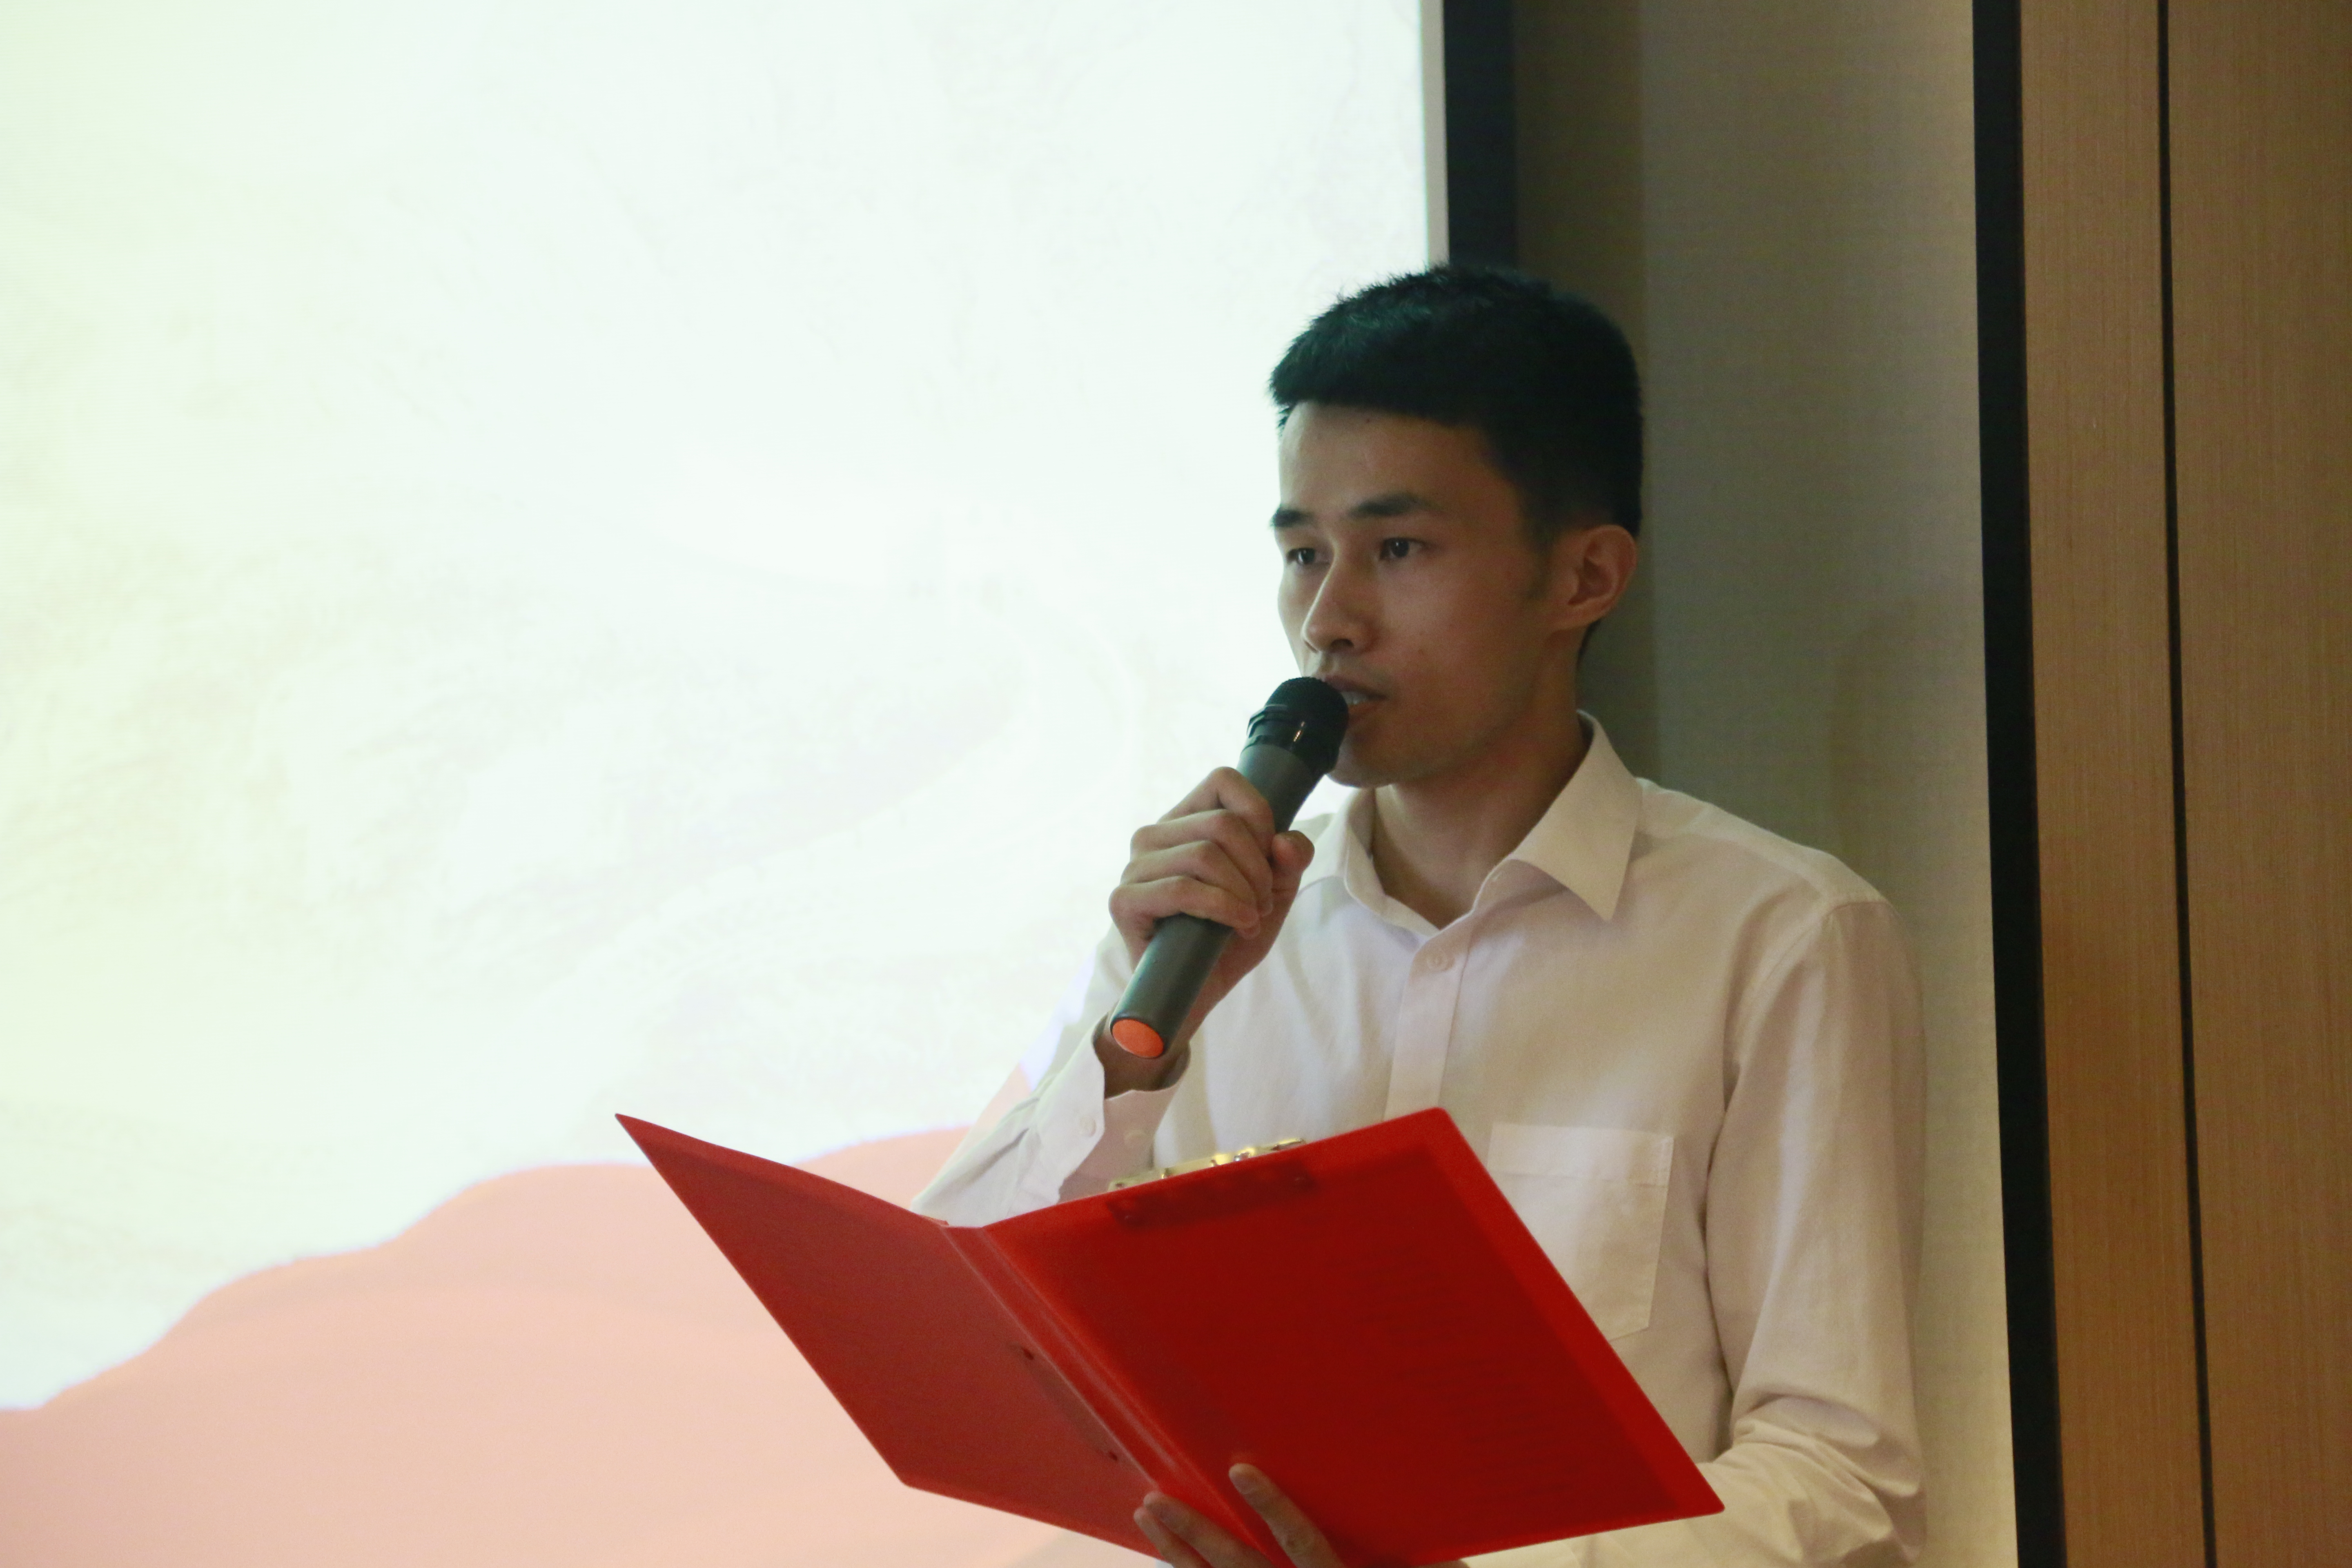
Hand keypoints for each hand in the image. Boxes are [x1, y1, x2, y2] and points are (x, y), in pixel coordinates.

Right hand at [1098, 770, 1314, 1092]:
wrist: (1194, 996)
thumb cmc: (1229, 939)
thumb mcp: (1272, 894)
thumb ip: (1288, 861)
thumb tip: (1285, 841)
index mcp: (1184, 821)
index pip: (1223, 781)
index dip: (1260, 814)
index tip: (1270, 858)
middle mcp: (1153, 835)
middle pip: (1223, 823)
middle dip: (1259, 867)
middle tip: (1264, 903)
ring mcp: (1134, 867)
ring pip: (1204, 853)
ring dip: (1244, 891)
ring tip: (1251, 918)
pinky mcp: (1124, 901)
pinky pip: (1183, 888)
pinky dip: (1223, 908)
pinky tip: (1239, 926)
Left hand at [1134, 1464, 1466, 1567]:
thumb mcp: (1429, 1566)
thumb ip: (1416, 1542)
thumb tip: (1407, 1478)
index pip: (1305, 1544)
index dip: (1273, 1509)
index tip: (1241, 1470)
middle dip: (1196, 1535)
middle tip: (1156, 1500)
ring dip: (1180, 1556)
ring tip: (1149, 1516)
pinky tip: (1168, 1553)